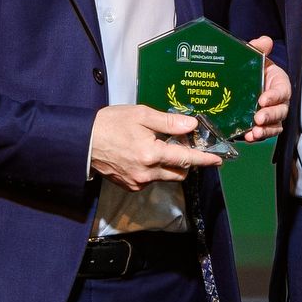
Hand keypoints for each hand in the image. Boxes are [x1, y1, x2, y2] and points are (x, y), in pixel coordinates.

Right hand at [89, 105, 224, 190]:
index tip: (218, 160)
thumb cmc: (110, 124)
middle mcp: (147, 173)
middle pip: (179, 172)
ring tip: (161, 147)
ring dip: (171, 165)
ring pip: (166, 177)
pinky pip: (152, 180)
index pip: (186, 159)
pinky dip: (156, 170)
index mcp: (151, 154)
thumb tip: (191, 125)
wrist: (83, 141)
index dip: (205, 159)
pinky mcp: (130, 186)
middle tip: (184, 145)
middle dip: (186, 161)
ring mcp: (138, 182)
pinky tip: (146, 155)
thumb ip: (169, 122)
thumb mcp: (141, 115)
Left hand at [241, 35, 290, 142]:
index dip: (274, 96)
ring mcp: (272, 115)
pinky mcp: (263, 125)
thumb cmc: (254, 69)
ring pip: (274, 125)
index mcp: (280, 83)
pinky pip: (264, 133)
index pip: (282, 91)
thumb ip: (259, 49)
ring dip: (265, 130)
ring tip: (254, 132)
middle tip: (258, 118)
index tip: (263, 99)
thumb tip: (264, 40)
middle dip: (270, 115)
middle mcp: (279, 101)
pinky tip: (247, 137)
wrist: (244, 80)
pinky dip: (257, 137)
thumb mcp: (256, 57)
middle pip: (280, 111)